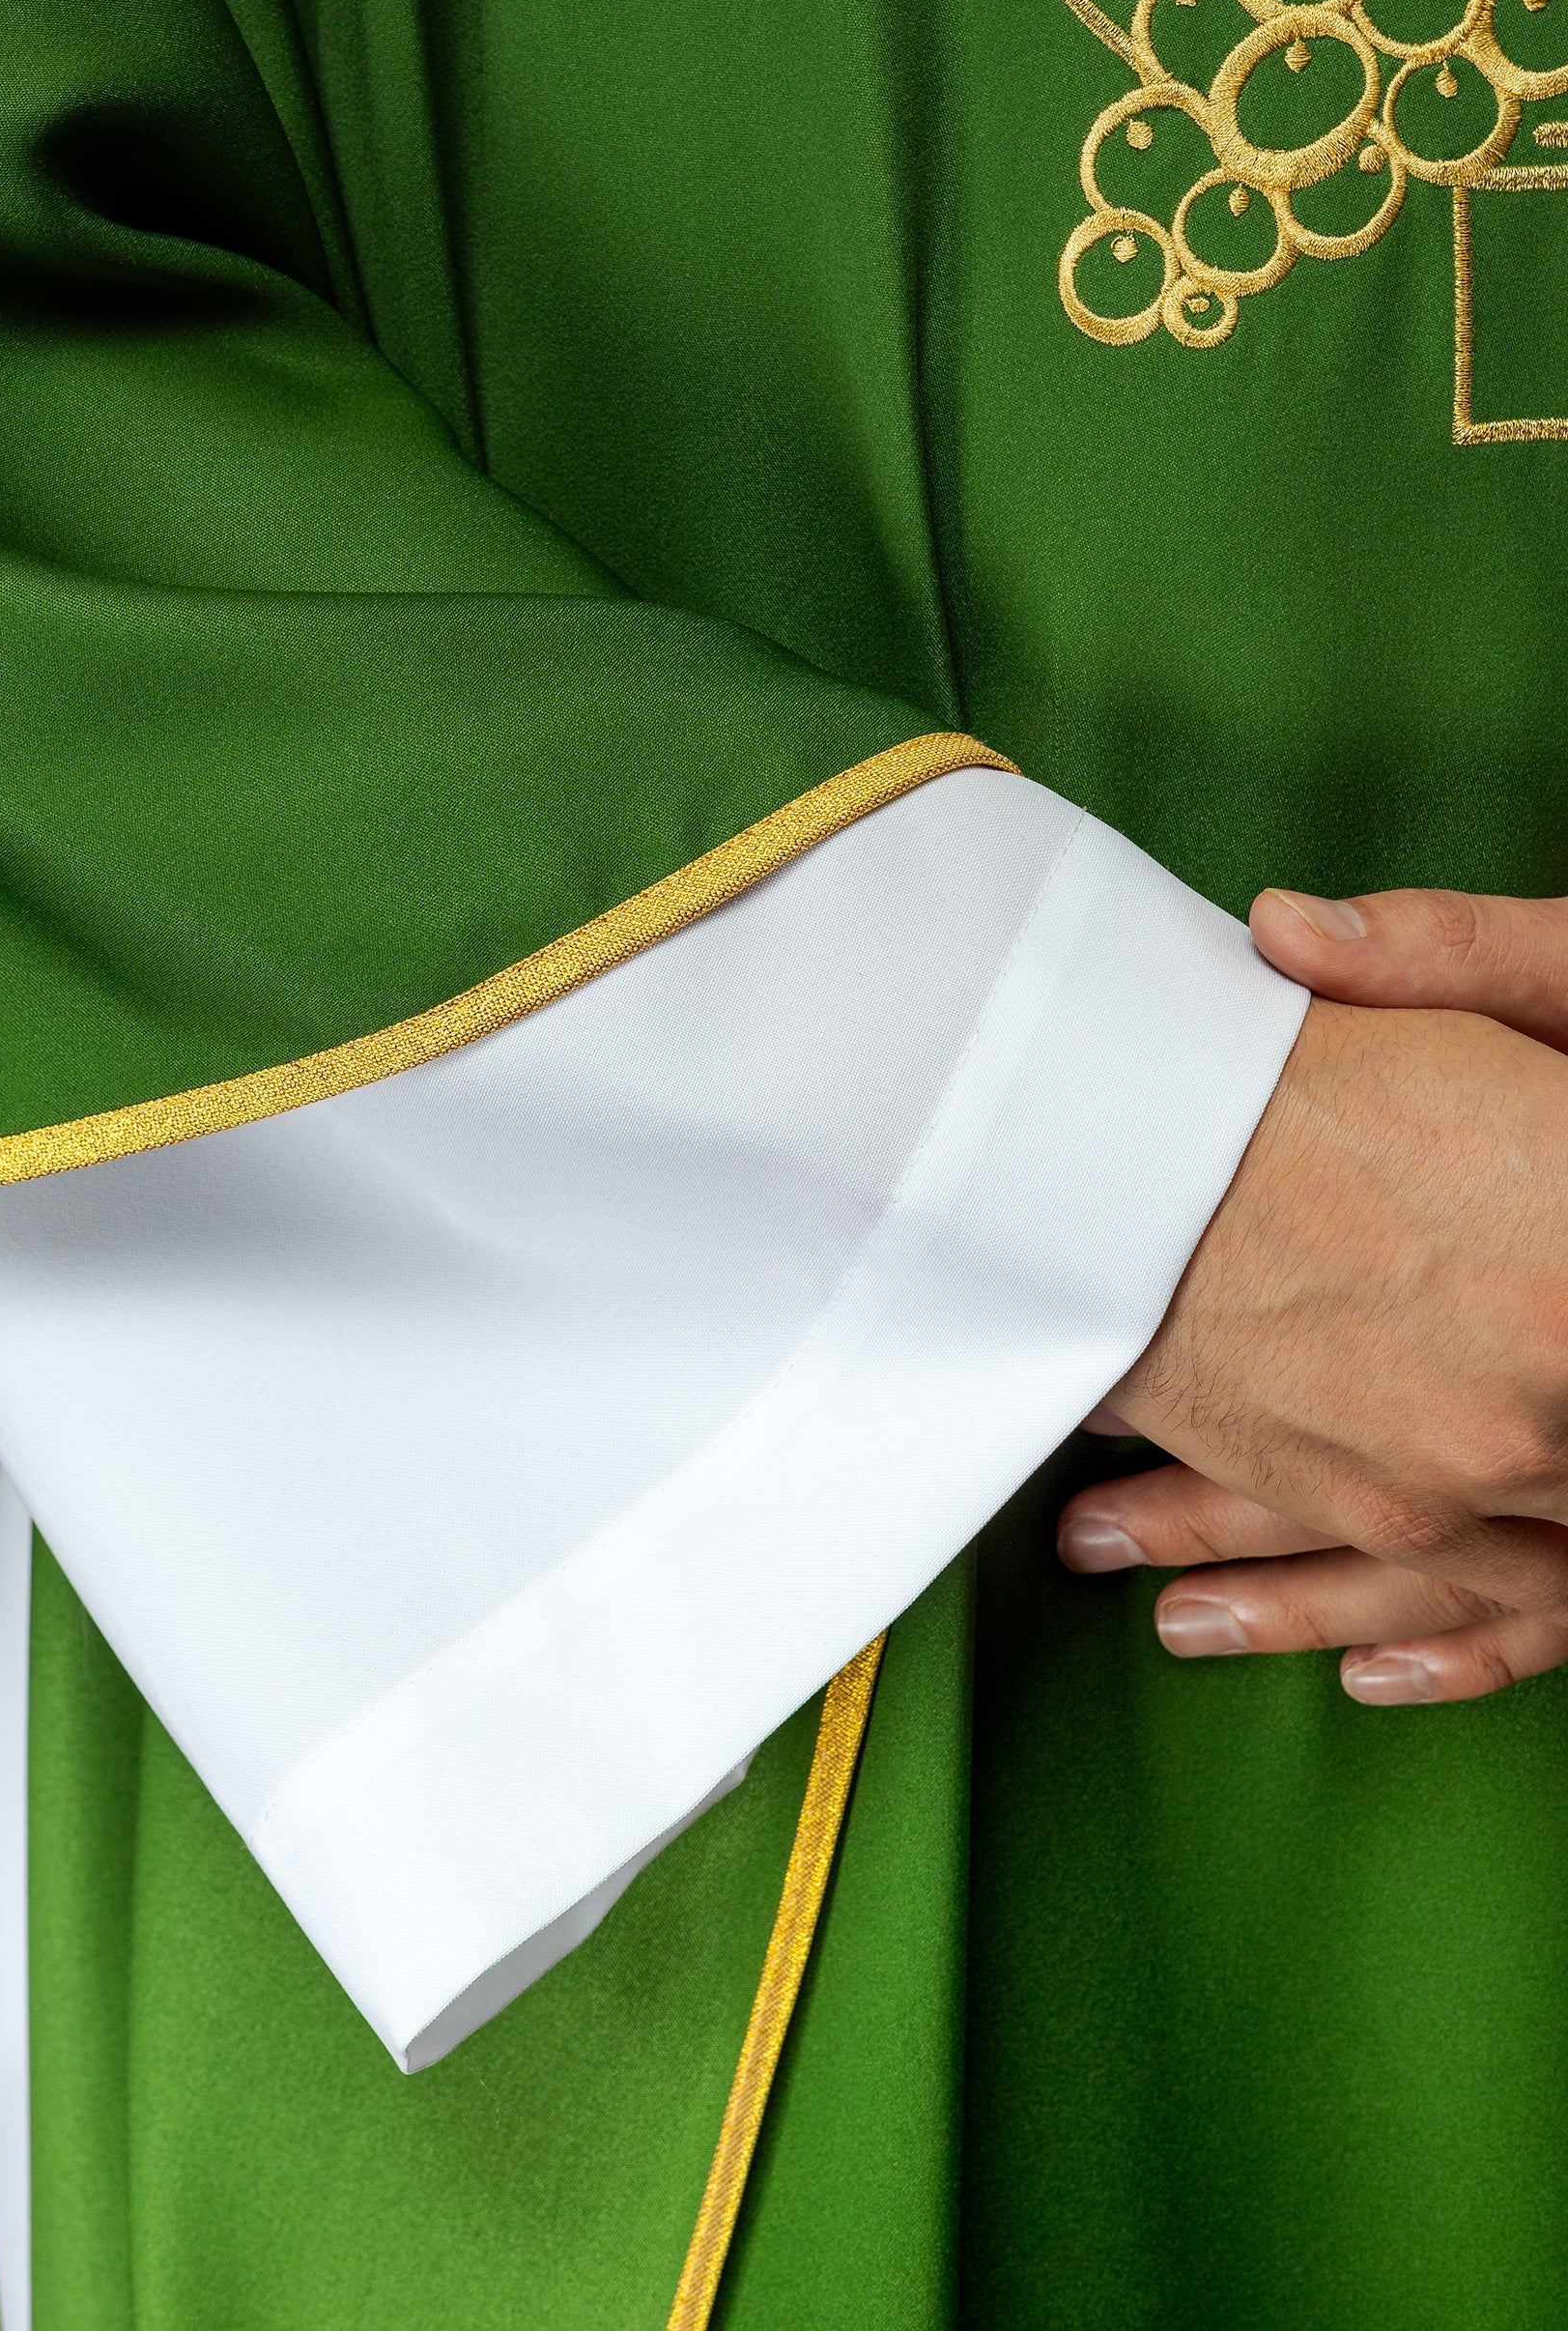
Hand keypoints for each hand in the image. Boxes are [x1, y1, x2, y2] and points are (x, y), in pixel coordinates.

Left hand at [1060, 884, 1567, 1704]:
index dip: (1189, 1389)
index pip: (1322, 1342)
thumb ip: (1451, 956)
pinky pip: (1552, 1611)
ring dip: (1298, 1602)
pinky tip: (1369, 1675)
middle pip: (1365, 1479)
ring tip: (1168, 1620)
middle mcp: (1552, 1391)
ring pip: (1438, 1571)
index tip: (1083, 1399)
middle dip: (1218, 1516)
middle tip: (1087, 1534)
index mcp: (1528, 1255)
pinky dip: (1461, 1653)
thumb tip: (1282, 929)